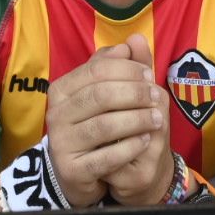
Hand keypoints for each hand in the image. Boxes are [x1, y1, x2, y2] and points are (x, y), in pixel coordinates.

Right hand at [44, 42, 165, 207]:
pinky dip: (131, 146)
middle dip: (135, 93)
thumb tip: (133, 42)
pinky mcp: (72, 170)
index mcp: (61, 90)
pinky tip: (147, 140)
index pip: (96, 70)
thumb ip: (119, 67)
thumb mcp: (106, 93)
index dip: (127, 69)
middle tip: (157, 96)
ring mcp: (61, 144)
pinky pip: (106, 156)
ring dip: (137, 119)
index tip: (150, 75)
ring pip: (104, 125)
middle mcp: (56, 115)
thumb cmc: (96, 124)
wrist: (80, 172)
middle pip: (100, 95)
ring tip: (158, 118)